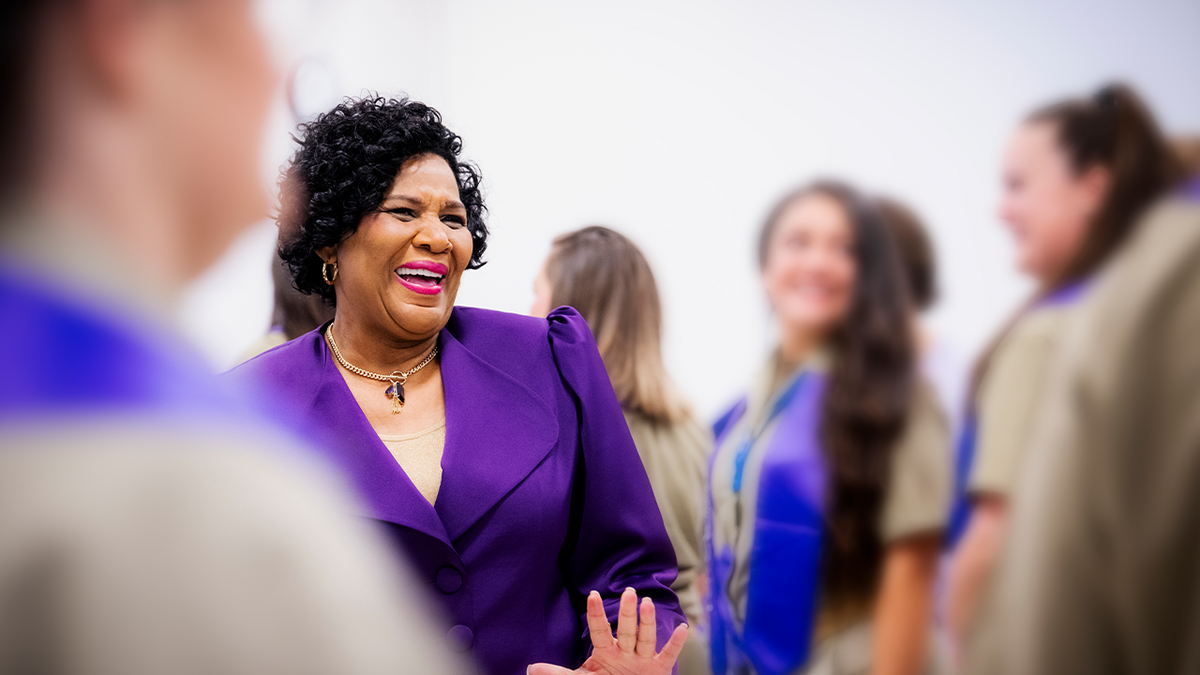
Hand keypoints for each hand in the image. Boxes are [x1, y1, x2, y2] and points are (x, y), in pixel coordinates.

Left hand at [528, 588, 687, 674]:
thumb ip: (558, 674)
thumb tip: (530, 668)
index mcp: (606, 652)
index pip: (600, 629)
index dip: (596, 613)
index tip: (593, 594)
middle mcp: (625, 652)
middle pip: (626, 630)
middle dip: (628, 613)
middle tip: (629, 591)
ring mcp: (642, 660)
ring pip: (645, 638)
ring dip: (647, 622)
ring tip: (647, 603)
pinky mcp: (658, 671)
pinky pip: (668, 655)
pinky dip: (675, 643)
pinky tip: (681, 627)